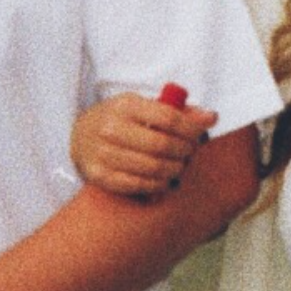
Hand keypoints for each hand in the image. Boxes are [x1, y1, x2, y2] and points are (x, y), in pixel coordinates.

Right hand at [69, 91, 217, 195]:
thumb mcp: (143, 106)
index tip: (201, 134)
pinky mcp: (99, 176)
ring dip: (174, 169)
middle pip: (162, 145)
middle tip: (191, 152)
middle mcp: (111, 128)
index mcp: (125, 105)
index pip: (168, 118)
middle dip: (184, 151)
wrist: (79, 136)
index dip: (191, 129)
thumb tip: (211, 117)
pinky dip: (158, 184)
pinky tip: (166, 179)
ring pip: (153, 168)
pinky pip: (138, 185)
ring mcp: (103, 153)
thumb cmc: (120, 119)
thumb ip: (176, 111)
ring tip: (180, 165)